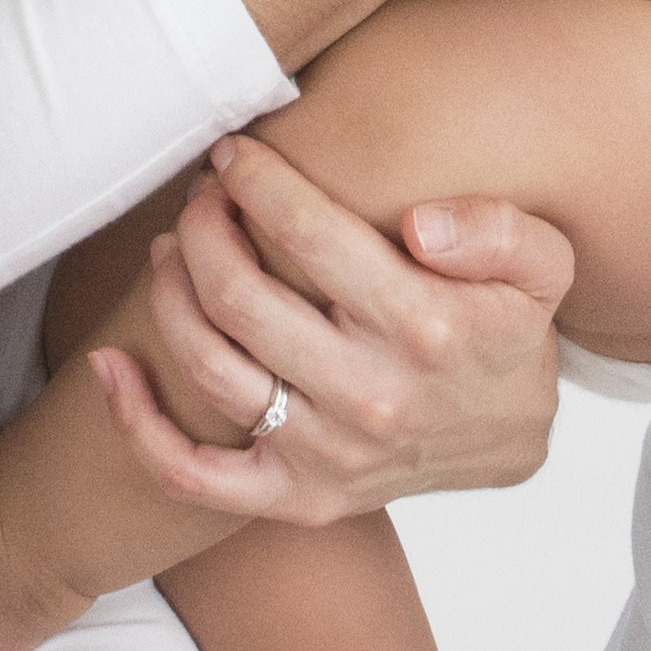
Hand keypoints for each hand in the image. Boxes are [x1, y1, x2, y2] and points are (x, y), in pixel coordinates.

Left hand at [94, 133, 571, 522]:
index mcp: (424, 327)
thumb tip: (421, 223)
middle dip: (202, 227)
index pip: (308, 235)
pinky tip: (108, 363)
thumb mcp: (542, 264)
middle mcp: (370, 398)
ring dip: (171, 293)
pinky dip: (138, 423)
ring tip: (171, 249)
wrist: (512, 441)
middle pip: (238, 296)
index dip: (256, 181)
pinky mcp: (296, 497)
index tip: (233, 153)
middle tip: (200, 197)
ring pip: (209, 367)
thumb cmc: (508, 331)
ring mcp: (327, 456)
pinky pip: (193, 476)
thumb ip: (496, 231)